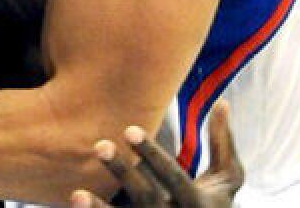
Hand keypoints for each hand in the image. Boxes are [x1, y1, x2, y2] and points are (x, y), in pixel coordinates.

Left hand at [70, 102, 242, 207]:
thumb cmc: (215, 204)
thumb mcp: (226, 179)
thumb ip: (222, 144)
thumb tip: (223, 102)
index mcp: (197, 202)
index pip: (173, 176)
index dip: (152, 154)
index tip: (129, 129)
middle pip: (145, 197)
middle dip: (123, 172)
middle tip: (99, 145)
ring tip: (76, 194)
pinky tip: (73, 202)